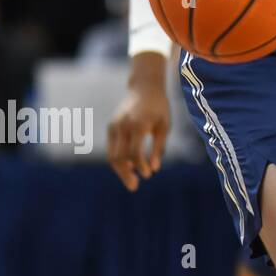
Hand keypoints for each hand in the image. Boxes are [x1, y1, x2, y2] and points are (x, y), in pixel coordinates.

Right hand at [107, 56, 170, 191]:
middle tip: (134, 187)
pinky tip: (129, 167)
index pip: (135, 152)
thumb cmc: (159, 108)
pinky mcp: (110, 127)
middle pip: (119, 157)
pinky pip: (112, 148)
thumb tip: (154, 170)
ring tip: (131, 179)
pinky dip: (118, 160)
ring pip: (112, 155)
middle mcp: (123, 126)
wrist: (144, 88)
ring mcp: (114, 126)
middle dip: (126, 174)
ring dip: (120, 170)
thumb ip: (159, 147)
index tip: (148, 175)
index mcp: (139, 124)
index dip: (140, 166)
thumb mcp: (164, 126)